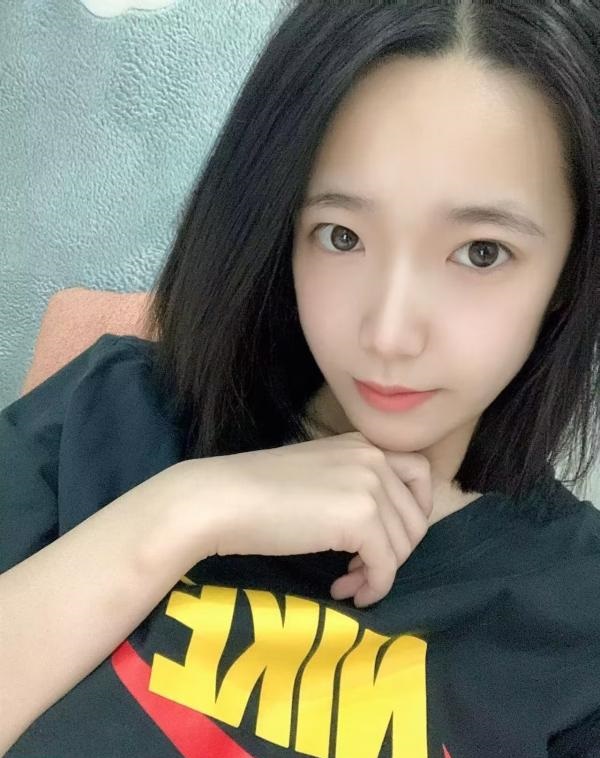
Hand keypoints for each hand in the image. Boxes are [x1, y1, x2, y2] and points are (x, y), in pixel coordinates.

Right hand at [179, 430, 432, 607]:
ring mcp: (370, 485)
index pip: (420, 474)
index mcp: (363, 443)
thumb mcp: (317, 474)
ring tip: (348, 583)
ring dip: (380, 572)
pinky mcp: (361, 518)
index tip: (387, 539)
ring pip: (403, 545)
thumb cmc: (257, 490)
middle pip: (415, 517)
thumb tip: (380, 528)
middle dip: (395, 551)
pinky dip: (372, 587)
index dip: (412, 512)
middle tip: (361, 569)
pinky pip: (385, 566)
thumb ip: (353, 486)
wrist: (223, 499)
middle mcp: (374, 457)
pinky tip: (346, 592)